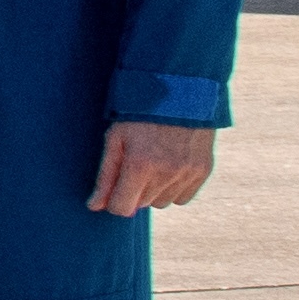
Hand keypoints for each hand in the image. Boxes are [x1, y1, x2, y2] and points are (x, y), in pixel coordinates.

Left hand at [91, 120, 217, 216]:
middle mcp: (166, 173)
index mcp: (140, 165)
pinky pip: (182, 198)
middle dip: (133, 191)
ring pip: (162, 202)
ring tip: (153, 162)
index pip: (122, 207)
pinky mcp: (203, 170)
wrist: (180, 92)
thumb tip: (95, 207)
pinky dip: (173, 189)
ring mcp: (188, 173)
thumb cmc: (139, 114)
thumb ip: (106, 176)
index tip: (113, 190)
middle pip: (141, 204)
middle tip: (134, 164)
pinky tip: (169, 167)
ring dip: (154, 191)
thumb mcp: (115, 139)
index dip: (113, 202)